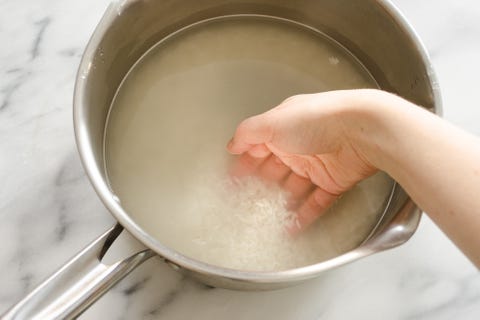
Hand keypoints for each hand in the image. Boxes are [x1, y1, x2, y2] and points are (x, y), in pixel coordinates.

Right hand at [227, 90, 379, 231]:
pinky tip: (290, 226)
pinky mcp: (333, 182)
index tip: (231, 180)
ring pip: (293, 187)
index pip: (258, 146)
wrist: (362, 131)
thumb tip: (232, 144)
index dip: (244, 162)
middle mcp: (299, 145)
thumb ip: (248, 133)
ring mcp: (317, 164)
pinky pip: (315, 202)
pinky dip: (303, 215)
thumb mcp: (273, 122)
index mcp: (284, 127)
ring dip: (279, 201)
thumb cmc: (319, 120)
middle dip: (258, 184)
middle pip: (274, 168)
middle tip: (243, 201)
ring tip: (264, 217)